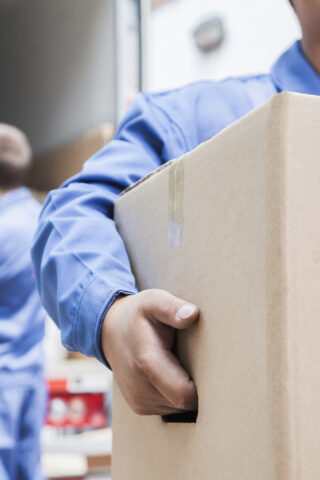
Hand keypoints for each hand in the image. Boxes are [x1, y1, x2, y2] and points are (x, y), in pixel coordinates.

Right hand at [101, 289, 198, 414]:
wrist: (110, 330)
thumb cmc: (137, 314)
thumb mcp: (154, 301)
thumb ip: (172, 308)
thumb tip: (192, 314)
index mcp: (147, 362)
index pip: (184, 394)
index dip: (205, 387)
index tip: (216, 370)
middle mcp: (140, 388)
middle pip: (185, 404)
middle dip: (199, 389)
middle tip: (205, 364)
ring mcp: (139, 400)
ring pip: (178, 408)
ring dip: (187, 392)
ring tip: (186, 366)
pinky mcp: (140, 406)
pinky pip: (169, 408)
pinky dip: (176, 395)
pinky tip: (175, 374)